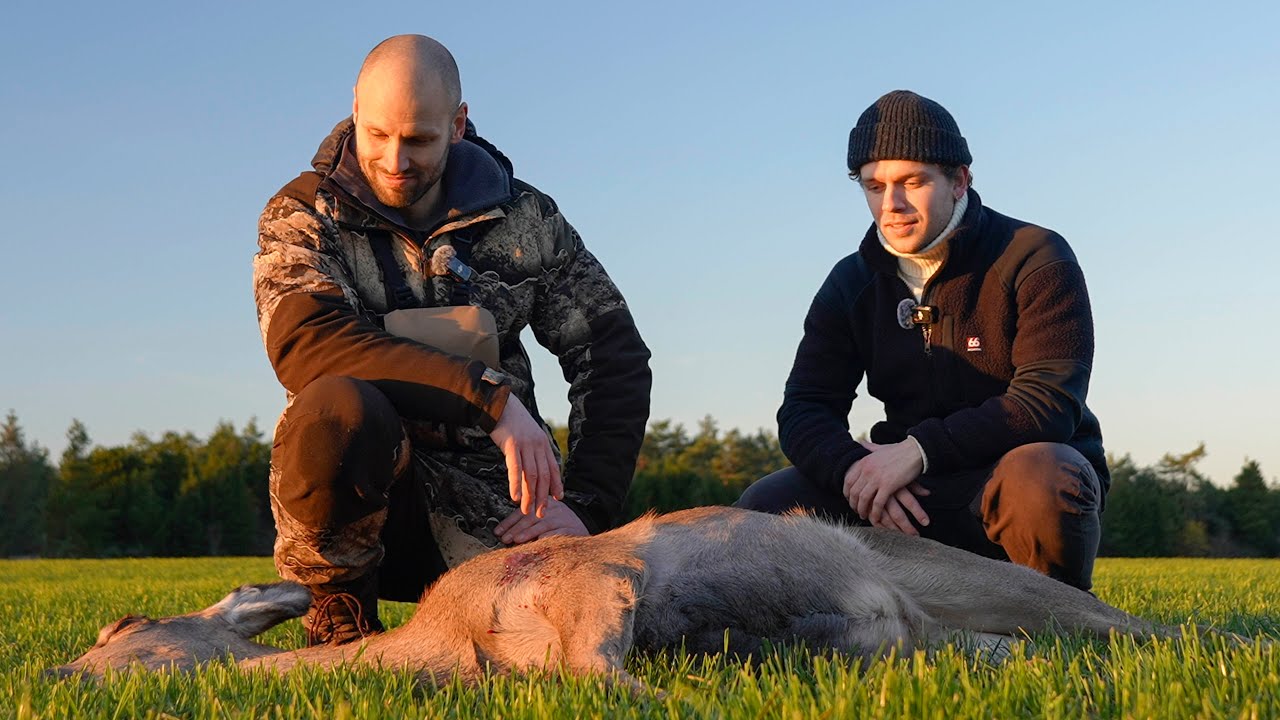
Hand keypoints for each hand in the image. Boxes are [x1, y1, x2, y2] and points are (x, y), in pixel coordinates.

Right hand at [488, 393, 562, 516]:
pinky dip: (516, 485)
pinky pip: (516, 468)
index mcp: (543, 444)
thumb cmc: (512, 423)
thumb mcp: (528, 436)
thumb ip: (533, 451)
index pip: (553, 468)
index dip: (556, 484)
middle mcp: (538, 445)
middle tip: (540, 514)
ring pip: (531, 475)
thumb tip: (534, 469)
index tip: (558, 499)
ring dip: (530, 496)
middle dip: (543, 497)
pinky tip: (515, 497)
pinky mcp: (512, 445)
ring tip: (526, 511)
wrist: (500, 405)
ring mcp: (526, 445)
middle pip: (543, 476)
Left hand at [493, 497, 587, 544]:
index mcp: (545, 503)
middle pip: (530, 517)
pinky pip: (555, 533)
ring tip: (515, 540)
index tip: (498, 531)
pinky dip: (545, 538)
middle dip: (515, 528)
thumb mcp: (545, 519)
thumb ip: (529, 522)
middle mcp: (554, 508)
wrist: (583, 531)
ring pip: (541, 525)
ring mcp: (562, 518)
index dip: (509, 521)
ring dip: (527, 533)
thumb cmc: (560, 527)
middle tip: (504, 538)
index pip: (523, 511)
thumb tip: (508, 533)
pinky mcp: (569, 529)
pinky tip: (536, 543)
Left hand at [843, 440, 929, 533]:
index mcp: (863, 462)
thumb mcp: (880, 447)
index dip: (847, 492)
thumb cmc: (899, 450)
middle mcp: (867, 470)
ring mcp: (877, 478)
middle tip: (856, 511)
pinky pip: (877, 503)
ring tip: (864, 516)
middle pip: (854, 491)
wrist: (915, 451)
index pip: (848, 480)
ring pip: (863, 499)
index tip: (850, 499)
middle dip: (853, 503)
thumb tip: (862, 443)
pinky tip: (876, 518)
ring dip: (862, 510)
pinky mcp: (888, 485)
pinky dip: (875, 512)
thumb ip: (869, 447)